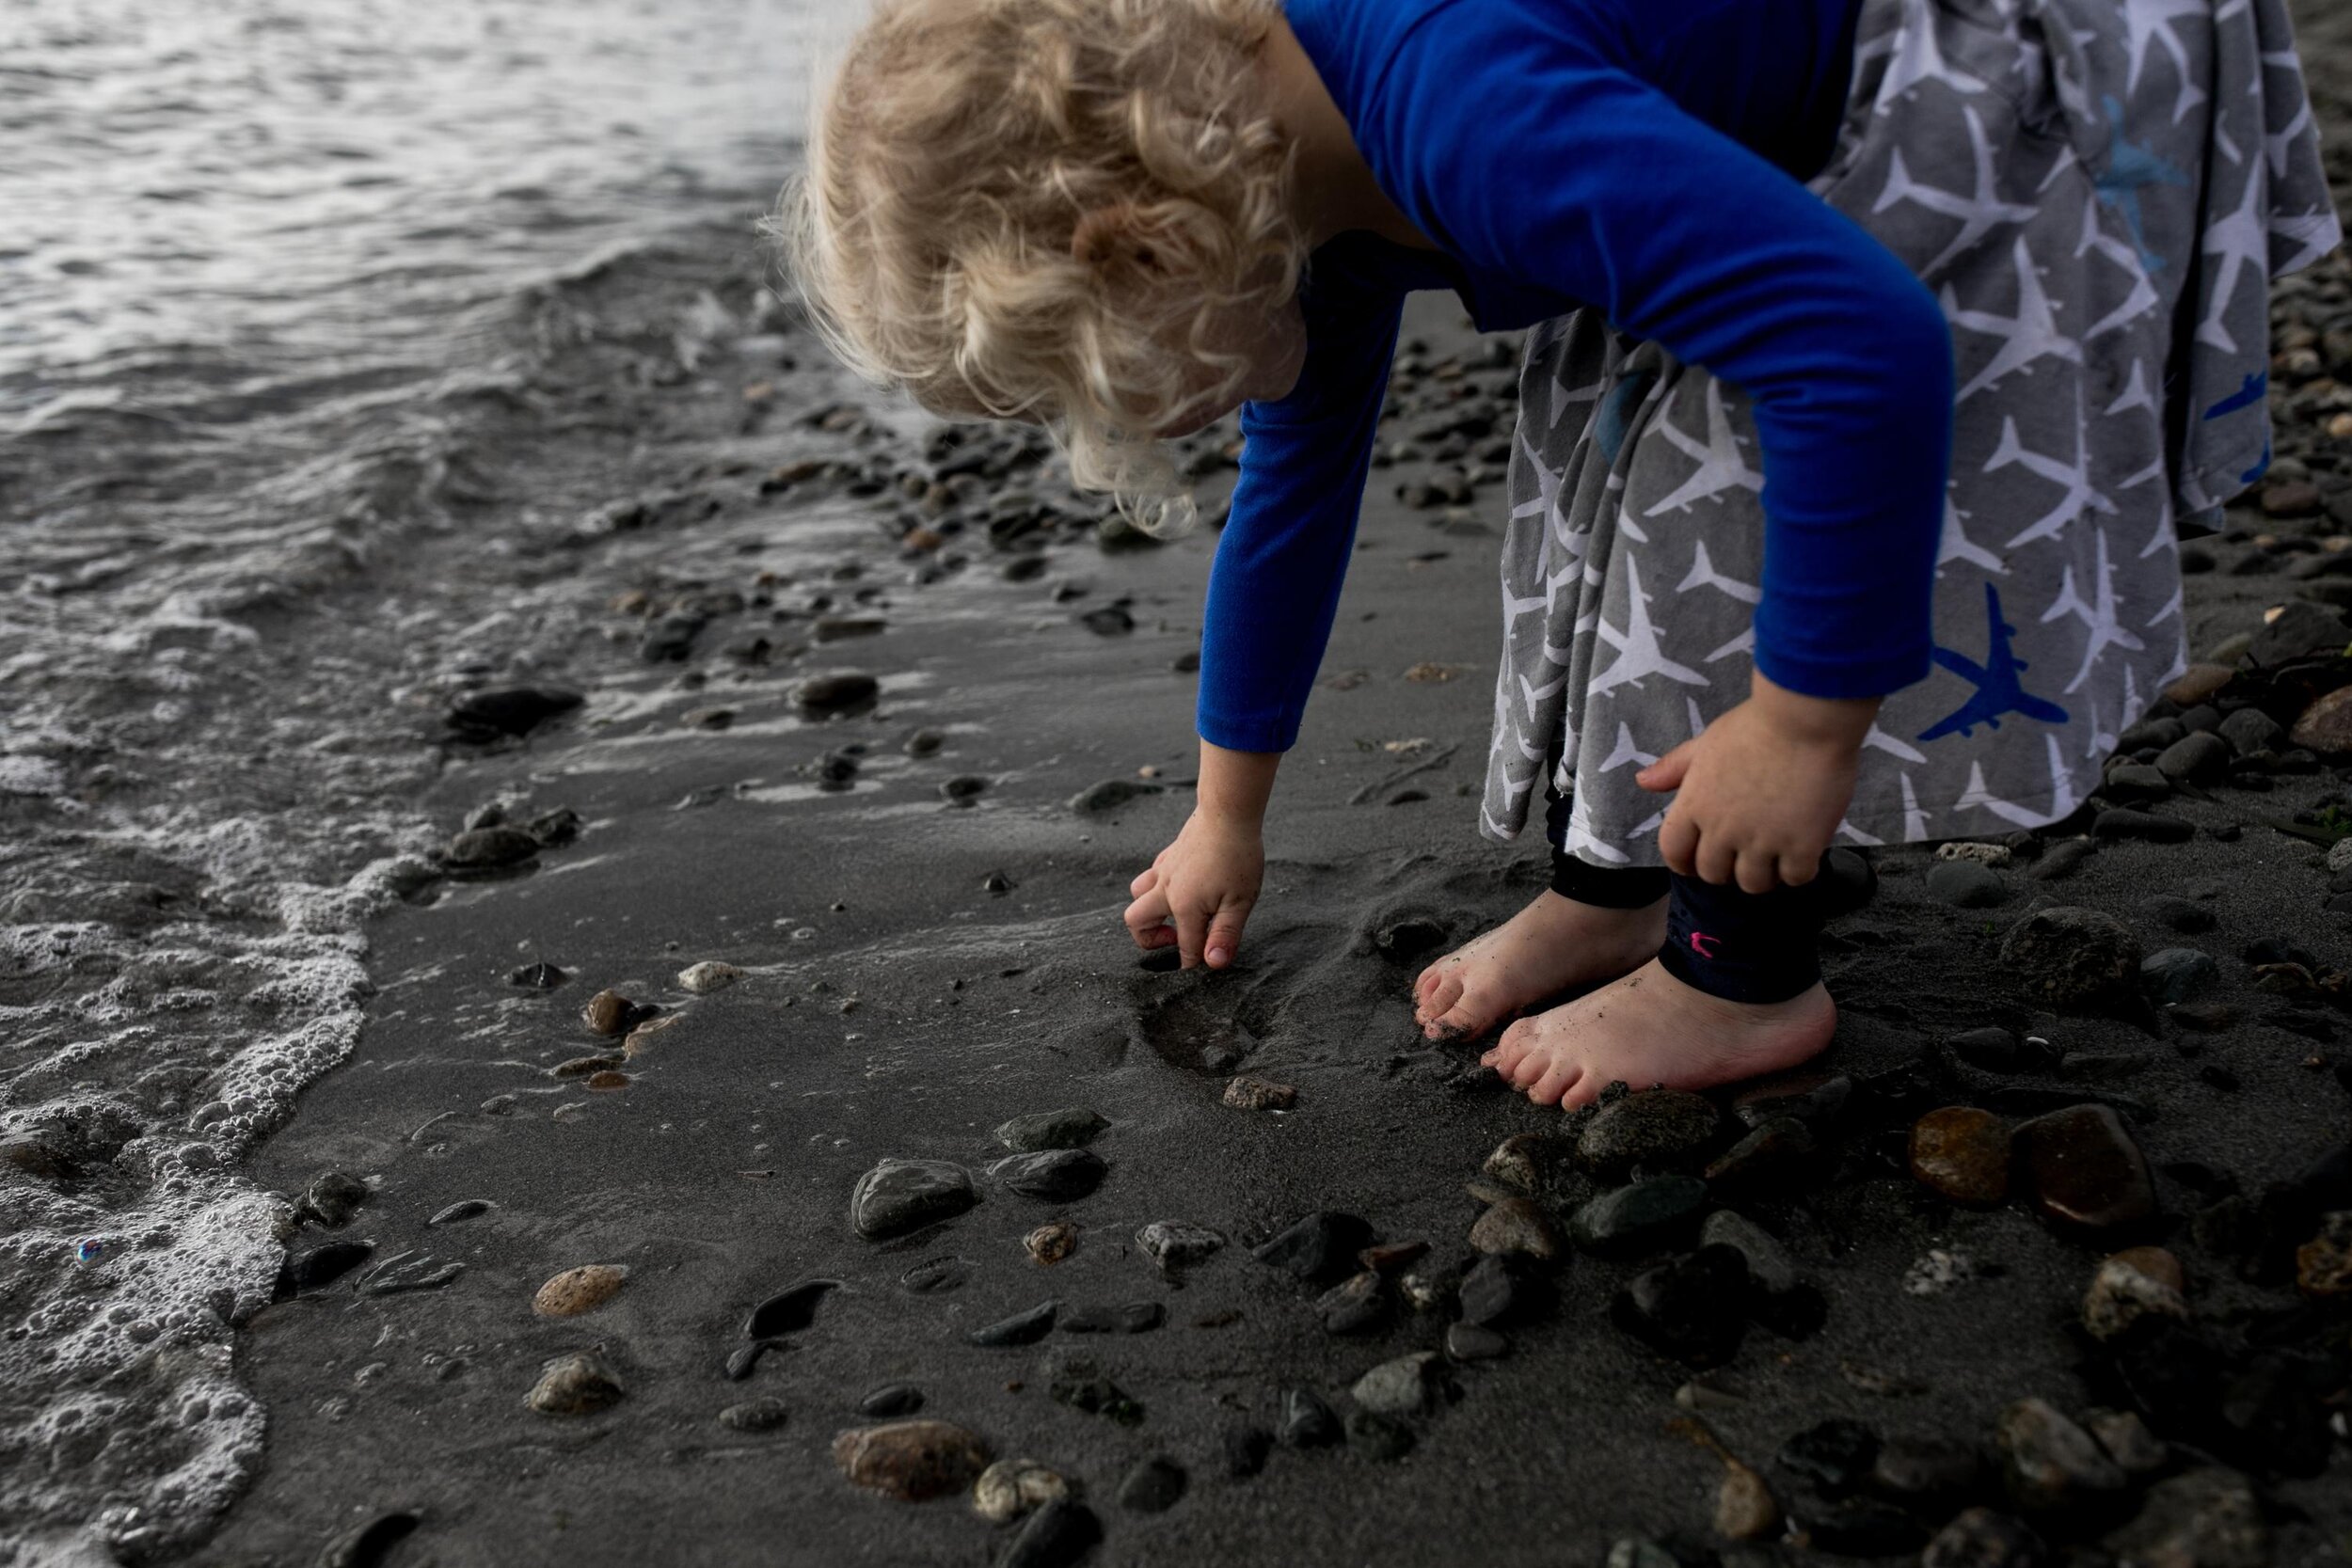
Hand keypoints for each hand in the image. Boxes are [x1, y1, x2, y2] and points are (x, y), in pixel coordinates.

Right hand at [1125, 809, 1264, 967]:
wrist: (1228, 812)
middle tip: (1176, 938)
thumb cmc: (1238, 857)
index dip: (1194, 962)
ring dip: (1149, 911)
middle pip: (1136, 922)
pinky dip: (1158, 889)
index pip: (1185, 947)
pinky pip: (1150, 877)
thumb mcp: (1240, 902)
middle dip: (1150, 939)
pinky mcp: (1167, 856)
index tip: (1206, 962)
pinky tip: (1183, 888)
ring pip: (1136, 896)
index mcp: (1183, 906)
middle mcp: (1165, 889)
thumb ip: (1225, 935)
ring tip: (1174, 915)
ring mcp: (1163, 871)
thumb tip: (1213, 964)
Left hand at [1635, 673, 1876, 891]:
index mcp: (1694, 805)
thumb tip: (1643, 781)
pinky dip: (1798, 870)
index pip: (1674, 852)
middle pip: (1713, 875)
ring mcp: (1762, 841)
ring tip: (1774, 855)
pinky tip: (1803, 851)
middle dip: (1726, 869)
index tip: (1696, 861)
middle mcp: (1722, 830)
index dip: (1684, 861)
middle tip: (1744, 852)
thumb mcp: (1707, 742)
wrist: (1806, 718)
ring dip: (1762, 875)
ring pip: (1753, 884)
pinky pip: (1794, 878)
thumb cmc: (1756, 725)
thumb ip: (1675, 768)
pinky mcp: (1802, 846)